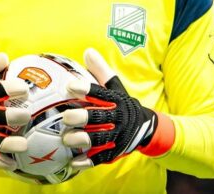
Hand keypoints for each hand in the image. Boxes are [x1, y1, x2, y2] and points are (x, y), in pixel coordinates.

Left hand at [62, 48, 174, 169]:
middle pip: (100, 118)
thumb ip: (101, 70)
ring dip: (83, 140)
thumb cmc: (123, 103)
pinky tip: (73, 162)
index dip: (87, 89)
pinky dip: (88, 161)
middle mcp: (119, 118)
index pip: (101, 93)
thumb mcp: (116, 86)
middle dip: (82, 118)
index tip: (71, 86)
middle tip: (66, 116)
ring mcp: (118, 136)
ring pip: (100, 139)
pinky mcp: (116, 151)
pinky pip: (101, 158)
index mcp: (117, 100)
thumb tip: (87, 51)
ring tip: (67, 139)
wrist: (147, 127)